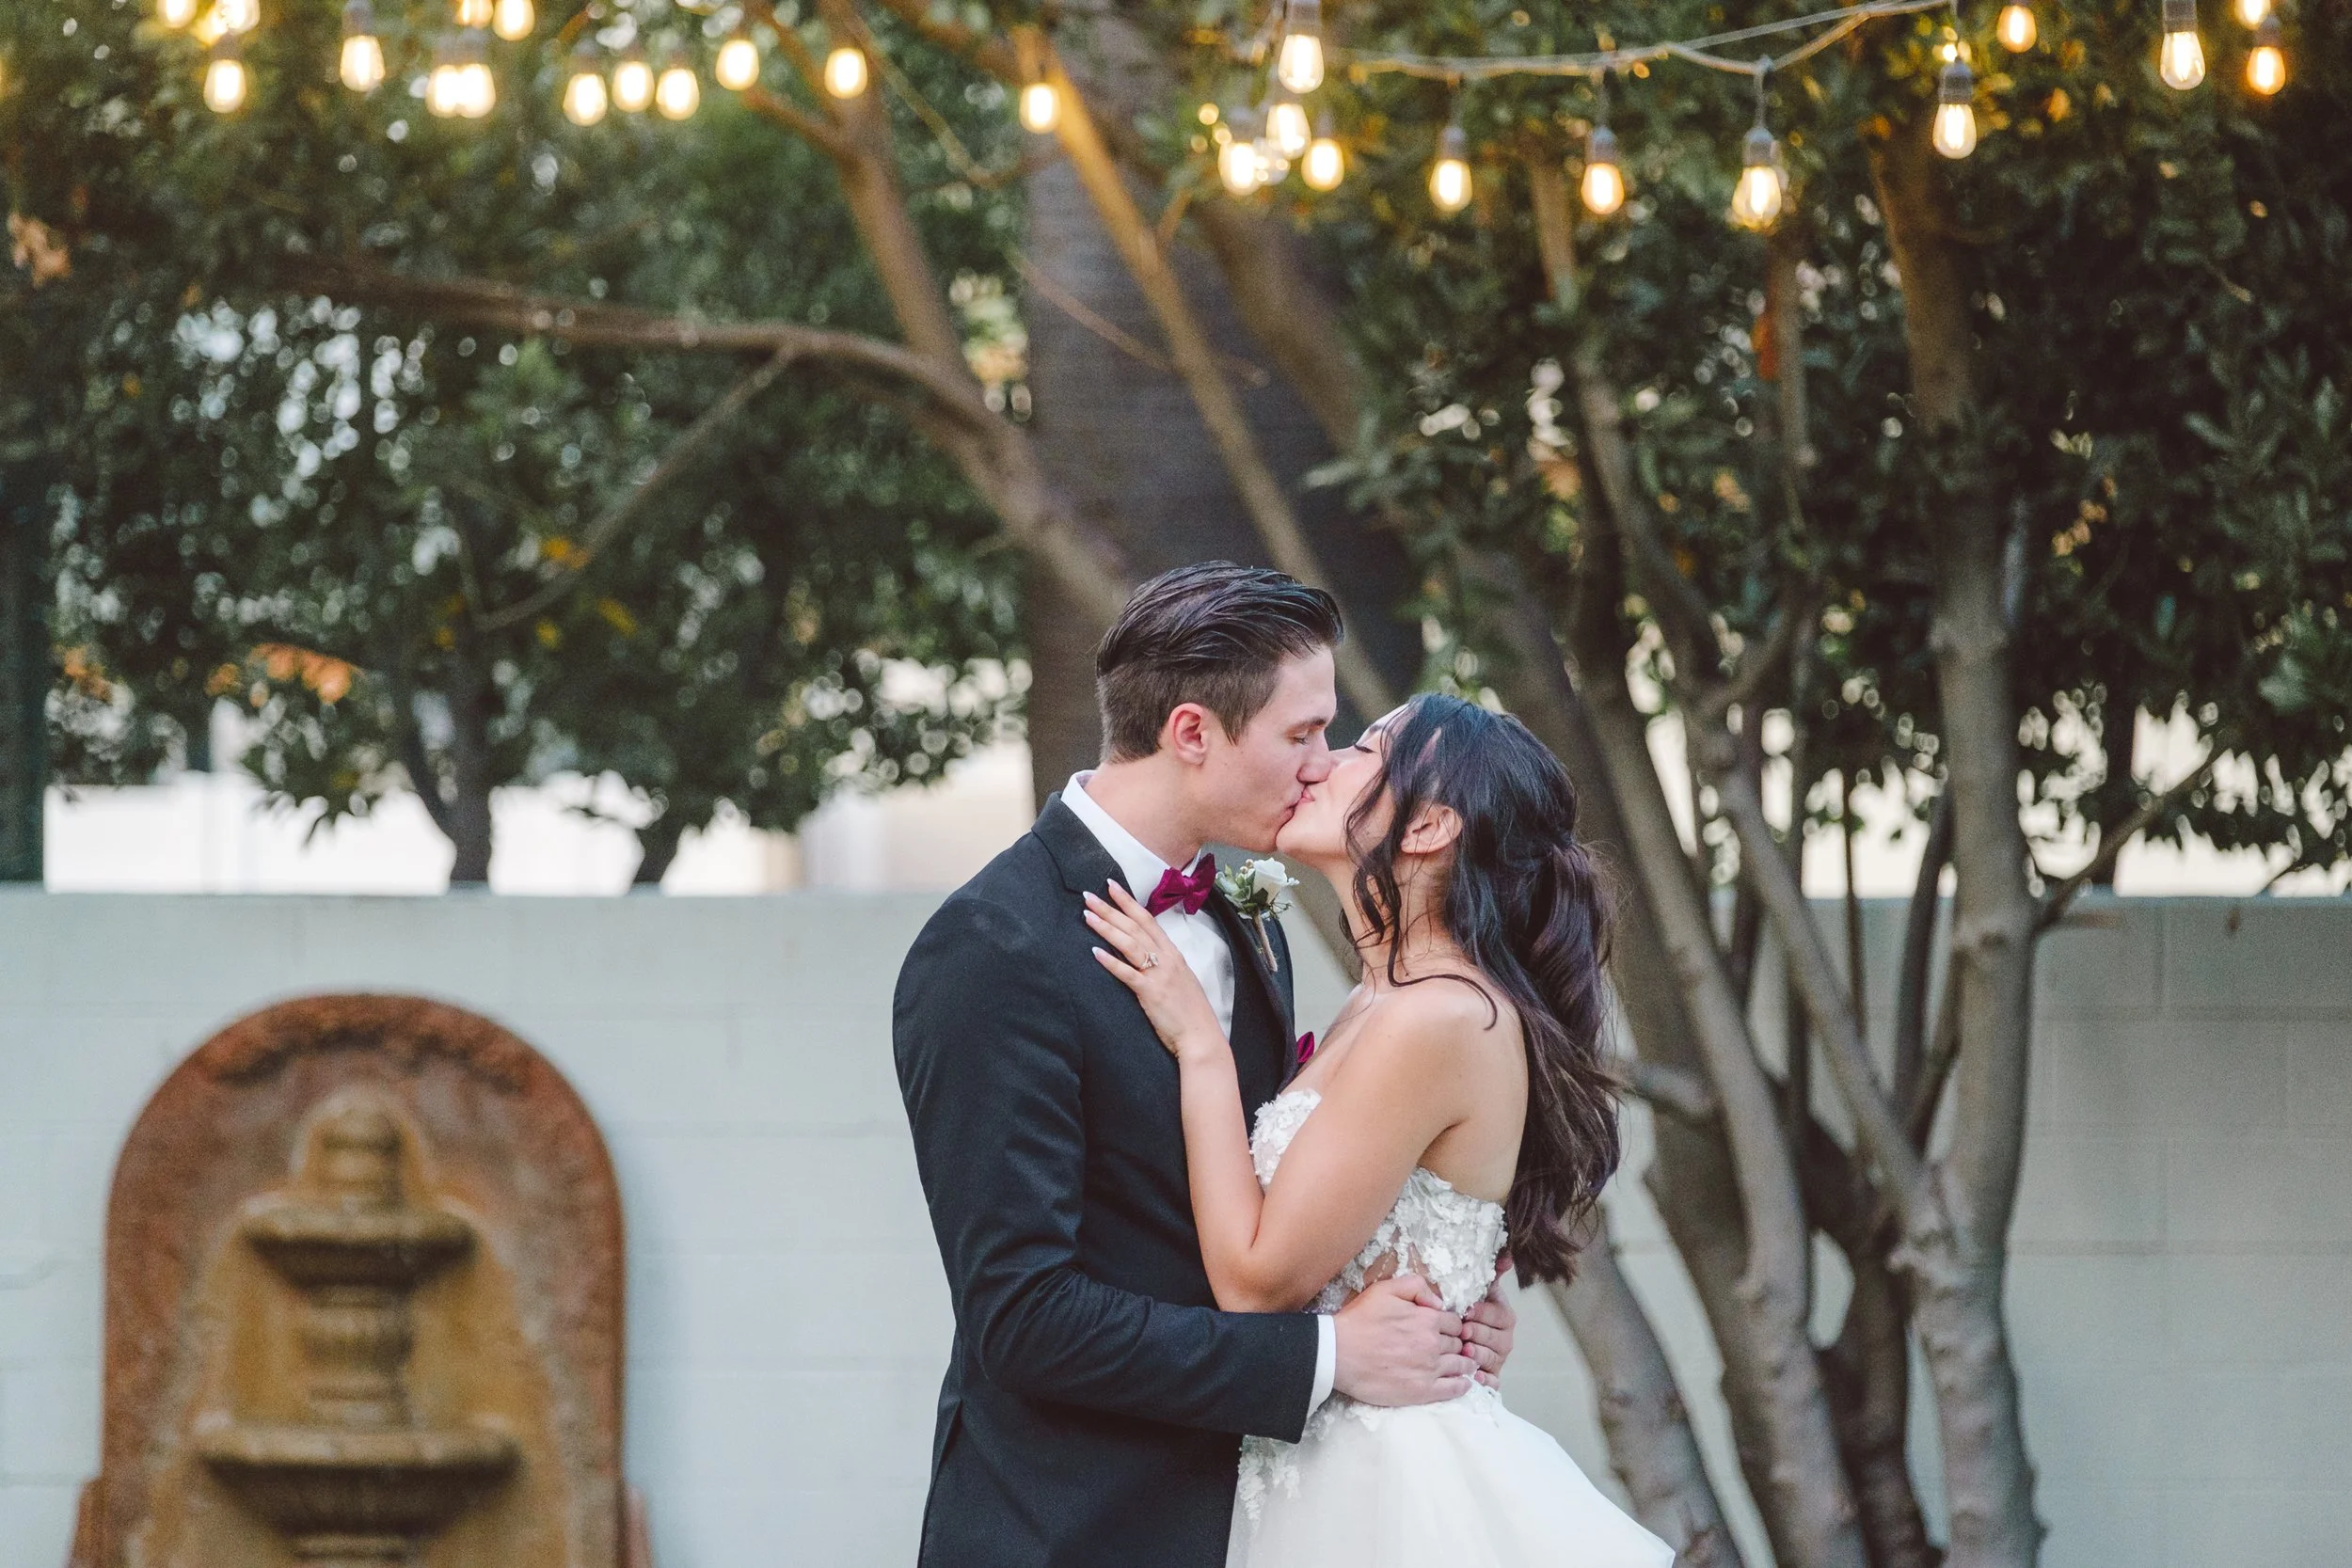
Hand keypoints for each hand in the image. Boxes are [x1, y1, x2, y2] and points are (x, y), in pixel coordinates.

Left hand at [1084, 884, 1224, 1060]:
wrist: (1201, 1036)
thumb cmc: (1190, 1011)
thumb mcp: (1180, 978)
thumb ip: (1163, 964)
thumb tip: (1145, 954)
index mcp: (1173, 953)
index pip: (1147, 919)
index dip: (1128, 902)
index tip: (1111, 886)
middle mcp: (1166, 959)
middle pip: (1134, 927)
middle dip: (1110, 909)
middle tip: (1088, 895)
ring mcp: (1158, 975)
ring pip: (1129, 944)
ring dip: (1106, 928)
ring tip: (1087, 915)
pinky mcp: (1150, 993)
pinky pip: (1127, 974)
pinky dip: (1110, 962)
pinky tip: (1094, 952)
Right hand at [1331, 1274, 1473, 1407]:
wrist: (1338, 1353)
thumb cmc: (1359, 1320)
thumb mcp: (1385, 1289)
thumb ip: (1416, 1287)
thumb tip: (1439, 1302)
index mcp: (1427, 1319)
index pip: (1454, 1322)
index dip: (1451, 1325)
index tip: (1446, 1330)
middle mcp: (1433, 1344)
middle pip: (1458, 1344)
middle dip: (1457, 1344)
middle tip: (1453, 1348)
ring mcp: (1429, 1369)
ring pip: (1459, 1365)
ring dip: (1464, 1363)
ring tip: (1464, 1365)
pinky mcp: (1422, 1391)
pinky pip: (1453, 1389)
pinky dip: (1462, 1385)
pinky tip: (1464, 1383)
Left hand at [1462, 1269, 1516, 1388]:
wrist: (1458, 1333)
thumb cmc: (1468, 1307)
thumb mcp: (1479, 1288)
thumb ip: (1492, 1272)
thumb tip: (1507, 1256)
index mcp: (1503, 1315)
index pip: (1498, 1315)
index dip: (1483, 1313)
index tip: (1467, 1311)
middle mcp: (1504, 1338)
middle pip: (1496, 1338)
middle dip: (1479, 1334)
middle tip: (1463, 1332)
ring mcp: (1498, 1358)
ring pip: (1493, 1358)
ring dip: (1480, 1356)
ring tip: (1466, 1352)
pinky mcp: (1491, 1376)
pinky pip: (1492, 1381)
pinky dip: (1485, 1381)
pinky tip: (1475, 1378)